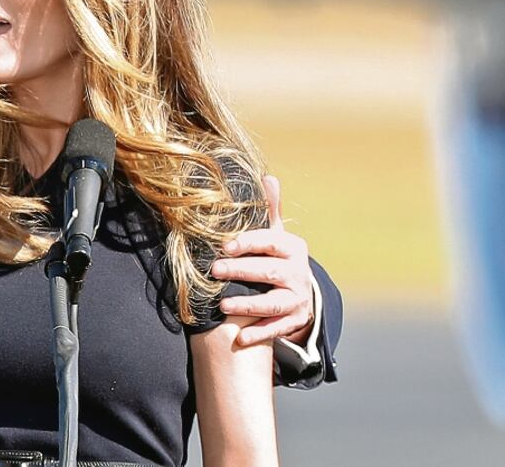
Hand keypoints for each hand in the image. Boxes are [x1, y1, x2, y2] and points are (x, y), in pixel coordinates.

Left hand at [211, 175, 314, 346]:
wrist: (300, 292)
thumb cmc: (276, 257)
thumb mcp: (275, 234)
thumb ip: (270, 210)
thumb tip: (267, 177)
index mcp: (293, 248)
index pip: (271, 242)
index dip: (249, 242)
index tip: (225, 245)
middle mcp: (299, 273)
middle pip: (270, 272)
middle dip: (242, 271)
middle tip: (214, 270)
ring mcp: (298, 299)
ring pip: (274, 304)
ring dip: (248, 305)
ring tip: (223, 305)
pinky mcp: (295, 321)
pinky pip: (277, 329)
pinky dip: (259, 334)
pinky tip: (239, 338)